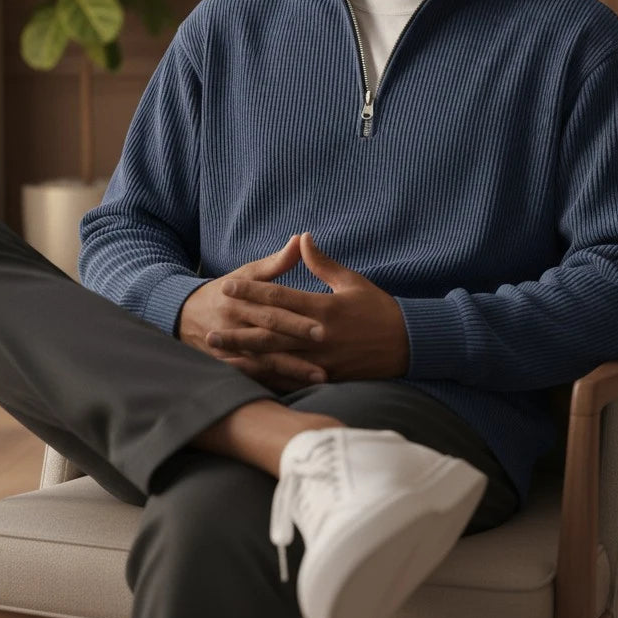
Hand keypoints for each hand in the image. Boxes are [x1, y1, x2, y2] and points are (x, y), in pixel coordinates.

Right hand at [178, 236, 327, 389]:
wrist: (185, 314)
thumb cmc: (227, 291)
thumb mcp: (247, 273)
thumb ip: (276, 262)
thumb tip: (301, 239)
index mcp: (240, 299)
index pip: (272, 307)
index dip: (296, 316)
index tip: (323, 323)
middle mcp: (234, 324)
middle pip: (268, 334)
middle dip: (296, 341)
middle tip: (326, 346)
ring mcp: (229, 348)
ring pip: (263, 360)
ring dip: (291, 369)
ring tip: (321, 376)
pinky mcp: (227, 365)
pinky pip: (253, 377)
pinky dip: (275, 384)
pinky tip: (298, 390)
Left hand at [207, 232, 409, 382]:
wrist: (408, 345)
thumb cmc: (379, 309)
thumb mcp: (352, 281)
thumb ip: (323, 263)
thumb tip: (302, 238)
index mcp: (324, 309)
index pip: (280, 298)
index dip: (251, 292)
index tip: (227, 286)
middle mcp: (319, 337)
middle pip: (270, 333)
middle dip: (238, 331)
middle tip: (210, 329)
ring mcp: (321, 361)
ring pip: (276, 360)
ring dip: (246, 357)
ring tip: (220, 356)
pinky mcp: (326, 378)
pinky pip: (291, 379)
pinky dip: (267, 377)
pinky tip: (247, 376)